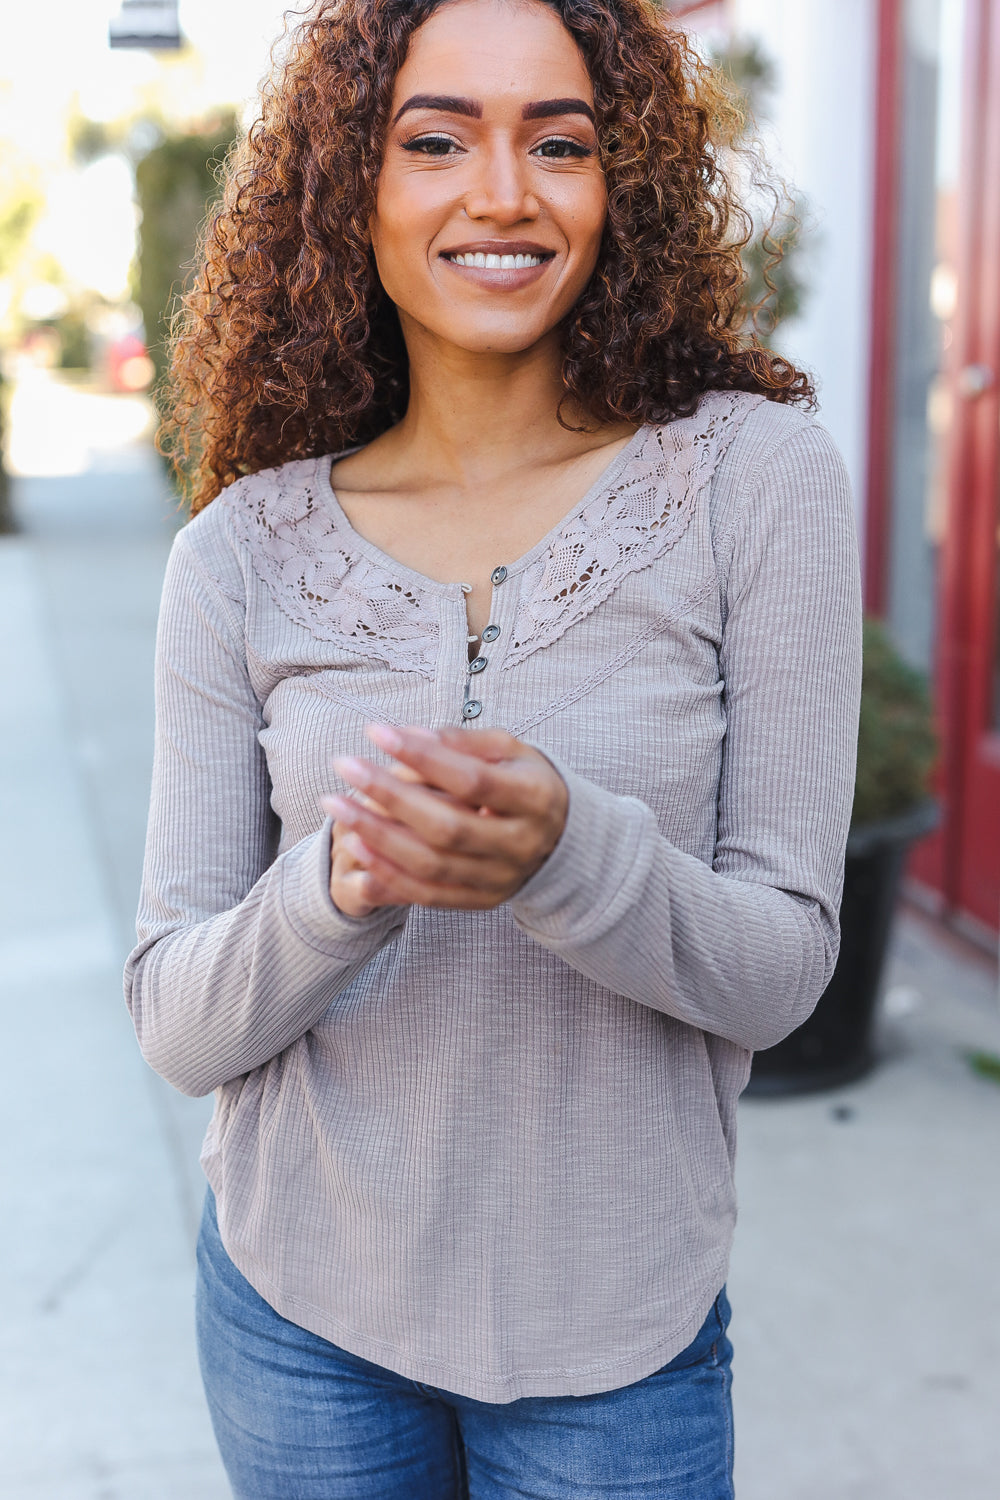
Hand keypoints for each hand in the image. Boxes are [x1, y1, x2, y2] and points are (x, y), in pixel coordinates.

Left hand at [321, 724, 567, 912]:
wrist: (563, 840)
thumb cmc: (525, 782)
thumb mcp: (511, 751)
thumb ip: (466, 741)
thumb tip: (413, 734)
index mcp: (535, 797)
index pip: (471, 779)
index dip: (422, 757)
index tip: (377, 732)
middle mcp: (520, 843)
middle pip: (446, 826)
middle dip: (388, 796)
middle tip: (345, 767)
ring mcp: (501, 878)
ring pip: (432, 865)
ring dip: (377, 837)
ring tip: (339, 808)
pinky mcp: (481, 901)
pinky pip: (428, 895)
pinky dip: (387, 875)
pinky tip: (356, 847)